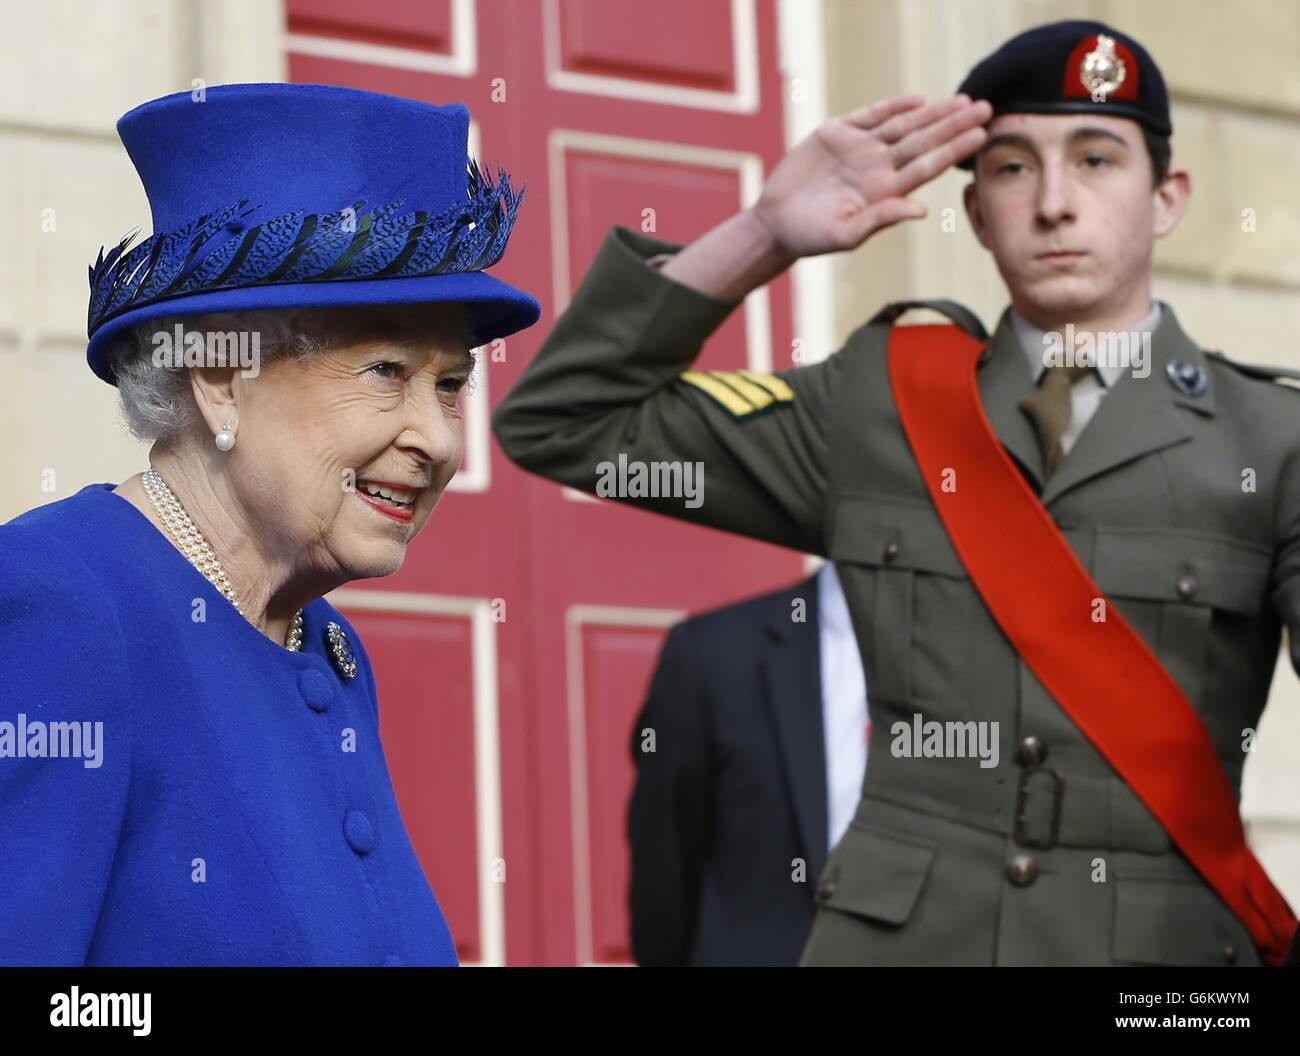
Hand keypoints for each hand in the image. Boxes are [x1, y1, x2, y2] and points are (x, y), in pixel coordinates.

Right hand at [750, 94, 991, 260]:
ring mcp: (858, 149)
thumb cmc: (811, 237)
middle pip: (923, 141)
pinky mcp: (836, 133)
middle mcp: (877, 168)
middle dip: (954, 124)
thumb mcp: (846, 235)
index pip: (927, 166)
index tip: (981, 135)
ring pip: (903, 125)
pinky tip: (916, 101)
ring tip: (962, 100)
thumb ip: (882, 219)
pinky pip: (870, 115)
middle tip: (986, 107)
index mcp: (884, 192)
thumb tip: (921, 211)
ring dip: (933, 113)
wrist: (774, 224)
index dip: (954, 149)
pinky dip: (892, 106)